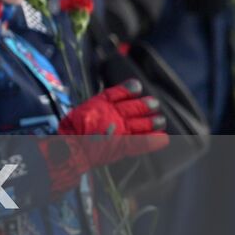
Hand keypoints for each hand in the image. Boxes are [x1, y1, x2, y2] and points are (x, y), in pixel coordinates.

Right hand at [40, 80, 169, 192]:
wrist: (72, 148)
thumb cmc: (71, 132)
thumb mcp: (79, 113)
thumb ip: (94, 109)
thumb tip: (103, 106)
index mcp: (100, 105)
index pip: (118, 93)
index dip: (129, 89)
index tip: (137, 86)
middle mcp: (113, 114)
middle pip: (134, 107)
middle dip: (146, 104)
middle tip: (154, 102)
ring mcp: (120, 129)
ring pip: (142, 122)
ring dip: (153, 121)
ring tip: (161, 119)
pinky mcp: (124, 144)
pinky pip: (143, 141)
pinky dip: (154, 140)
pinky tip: (163, 138)